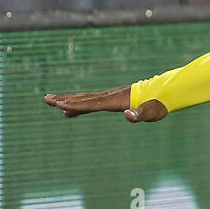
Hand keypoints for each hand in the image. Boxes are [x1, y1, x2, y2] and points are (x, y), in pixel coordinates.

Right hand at [43, 86, 167, 122]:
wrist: (164, 93)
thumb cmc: (158, 105)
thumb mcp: (152, 112)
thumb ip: (140, 114)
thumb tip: (128, 115)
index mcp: (116, 100)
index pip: (92, 104)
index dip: (76, 106)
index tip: (60, 106)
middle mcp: (110, 96)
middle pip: (83, 98)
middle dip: (64, 100)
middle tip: (45, 99)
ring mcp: (110, 96)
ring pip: (85, 98)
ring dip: (68, 100)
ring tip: (51, 102)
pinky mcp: (112, 99)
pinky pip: (92, 102)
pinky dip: (79, 106)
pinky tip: (71, 112)